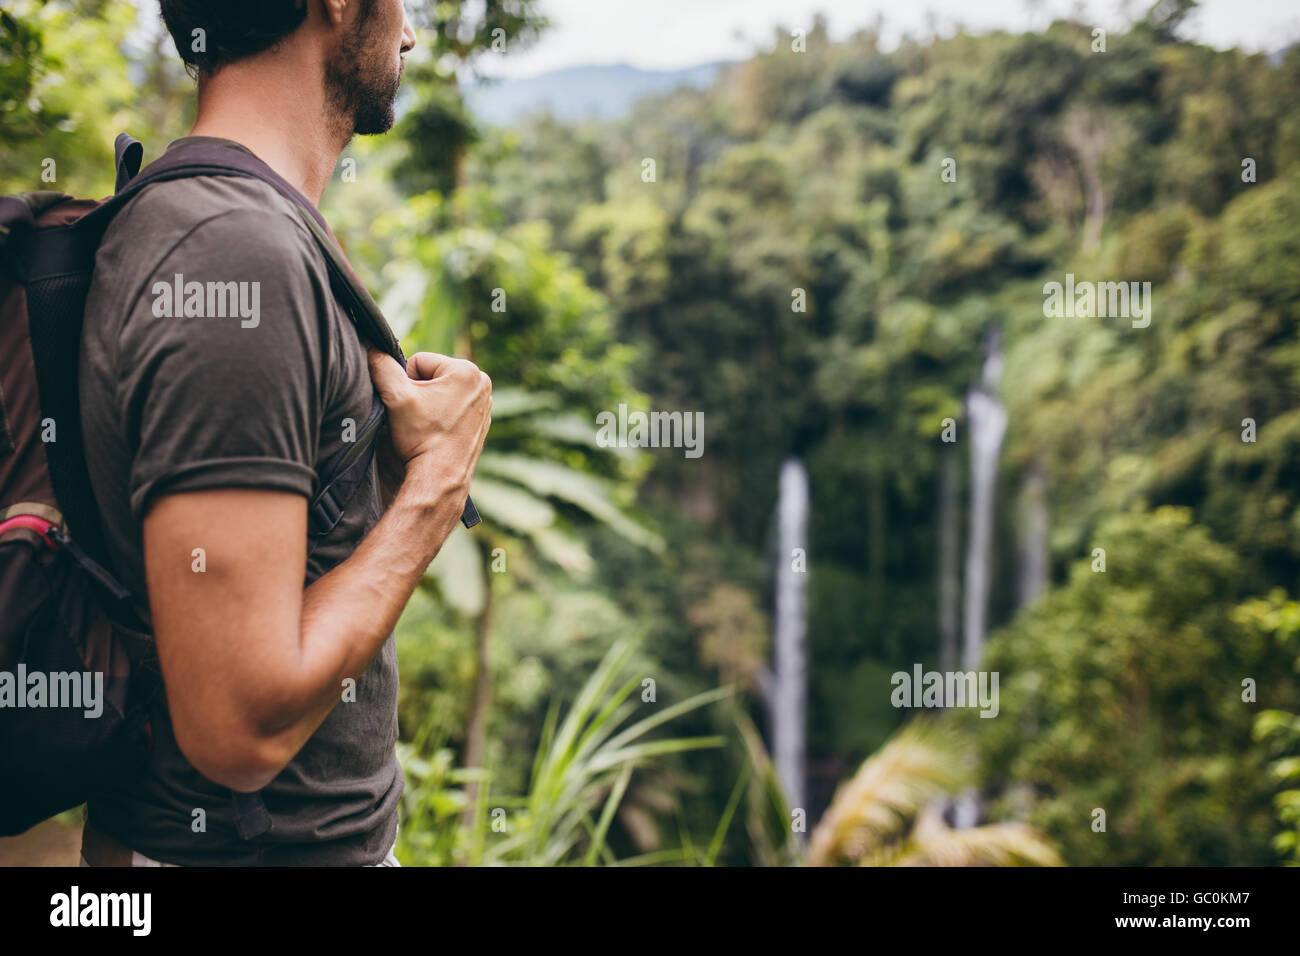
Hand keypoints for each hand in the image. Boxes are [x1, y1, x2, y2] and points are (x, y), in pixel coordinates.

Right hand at [367, 350, 491, 502]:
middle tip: (418, 418)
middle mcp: (482, 383)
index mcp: (467, 370)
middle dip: (419, 392)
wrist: (440, 477)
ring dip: (429, 404)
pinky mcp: (481, 420)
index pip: (419, 361)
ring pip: (441, 392)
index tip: (410, 406)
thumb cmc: (422, 438)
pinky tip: (438, 432)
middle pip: (432, 376)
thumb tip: (371, 346)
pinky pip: (452, 407)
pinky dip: (441, 416)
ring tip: (428, 426)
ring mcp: (484, 403)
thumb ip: (381, 366)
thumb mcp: (396, 397)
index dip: (406, 383)